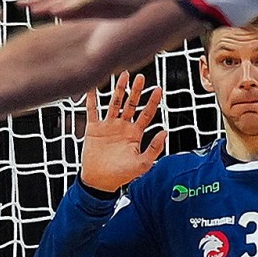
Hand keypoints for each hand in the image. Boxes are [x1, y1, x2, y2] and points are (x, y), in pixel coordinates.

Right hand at [80, 74, 166, 191]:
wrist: (99, 181)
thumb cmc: (121, 175)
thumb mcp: (142, 164)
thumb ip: (154, 148)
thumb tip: (165, 132)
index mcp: (135, 134)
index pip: (146, 114)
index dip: (153, 102)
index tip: (159, 89)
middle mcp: (122, 127)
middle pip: (131, 104)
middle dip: (136, 90)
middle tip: (141, 77)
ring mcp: (108, 126)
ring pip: (114, 103)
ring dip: (119, 89)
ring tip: (123, 75)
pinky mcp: (94, 128)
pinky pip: (93, 110)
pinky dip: (92, 99)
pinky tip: (92, 87)